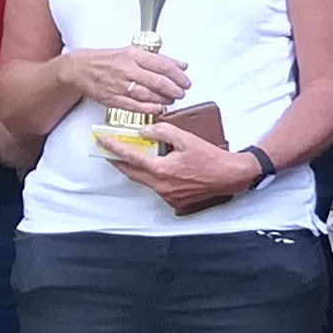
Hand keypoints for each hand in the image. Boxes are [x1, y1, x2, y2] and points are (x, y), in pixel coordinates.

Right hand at [59, 42, 191, 111]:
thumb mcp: (132, 52)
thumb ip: (158, 59)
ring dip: (164, 99)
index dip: (178, 75)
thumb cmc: (107, 59)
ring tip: (171, 100)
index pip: (162, 65)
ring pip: (148, 95)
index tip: (186, 81)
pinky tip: (158, 108)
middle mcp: (127, 69)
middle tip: (181, 92)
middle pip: (158, 81)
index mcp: (133, 55)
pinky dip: (149, 108)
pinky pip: (134, 106)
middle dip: (174, 89)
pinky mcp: (112, 98)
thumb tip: (181, 65)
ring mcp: (119, 85)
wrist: (80, 68)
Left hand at [99, 121, 251, 214]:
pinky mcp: (174, 199)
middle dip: (117, 160)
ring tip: (128, 156)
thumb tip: (144, 132)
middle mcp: (161, 185)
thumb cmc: (211, 158)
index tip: (101, 140)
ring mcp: (167, 195)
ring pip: (143, 180)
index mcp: (161, 170)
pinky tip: (153, 167)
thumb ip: (162, 132)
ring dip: (134, 168)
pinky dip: (150, 175)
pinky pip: (155, 186)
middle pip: (130, 172)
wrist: (230, 176)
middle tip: (107, 149)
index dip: (113, 148)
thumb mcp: (186, 138)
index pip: (130, 157)